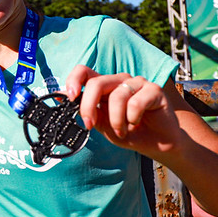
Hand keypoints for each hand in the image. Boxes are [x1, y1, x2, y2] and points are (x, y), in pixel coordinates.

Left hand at [65, 65, 181, 159]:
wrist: (156, 144)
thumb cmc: (130, 132)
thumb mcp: (102, 124)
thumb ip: (86, 110)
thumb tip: (61, 98)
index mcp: (105, 86)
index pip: (84, 71)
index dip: (74, 80)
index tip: (70, 97)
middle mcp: (119, 80)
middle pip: (96, 83)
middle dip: (89, 106)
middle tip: (90, 125)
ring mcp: (137, 83)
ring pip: (117, 96)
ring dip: (116, 120)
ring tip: (122, 131)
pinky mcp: (154, 89)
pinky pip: (136, 102)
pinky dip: (132, 118)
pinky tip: (136, 123)